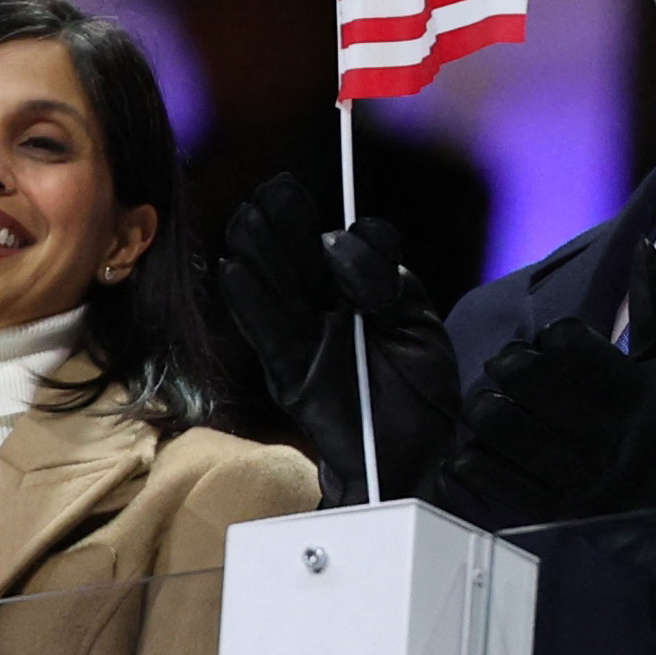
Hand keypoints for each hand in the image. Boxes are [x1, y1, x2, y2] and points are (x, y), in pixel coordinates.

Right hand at [220, 174, 461, 505]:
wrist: (418, 462)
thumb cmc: (422, 394)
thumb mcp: (419, 326)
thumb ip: (385, 282)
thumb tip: (340, 245)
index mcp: (363, 290)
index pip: (349, 249)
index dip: (350, 242)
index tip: (356, 245)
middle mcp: (329, 309)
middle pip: (299, 259)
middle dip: (285, 224)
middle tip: (272, 192)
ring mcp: (307, 341)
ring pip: (276, 289)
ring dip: (259, 252)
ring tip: (247, 218)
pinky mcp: (290, 375)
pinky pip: (267, 335)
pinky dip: (249, 302)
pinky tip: (233, 269)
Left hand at [449, 241, 655, 549]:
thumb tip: (641, 247)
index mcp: (633, 391)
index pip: (567, 342)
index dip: (550, 338)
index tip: (549, 343)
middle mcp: (605, 433)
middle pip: (524, 378)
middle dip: (507, 365)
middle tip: (507, 368)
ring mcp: (576, 475)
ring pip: (499, 423)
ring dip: (485, 404)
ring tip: (492, 402)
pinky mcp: (552, 509)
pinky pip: (489, 475)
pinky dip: (474, 454)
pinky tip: (482, 445)